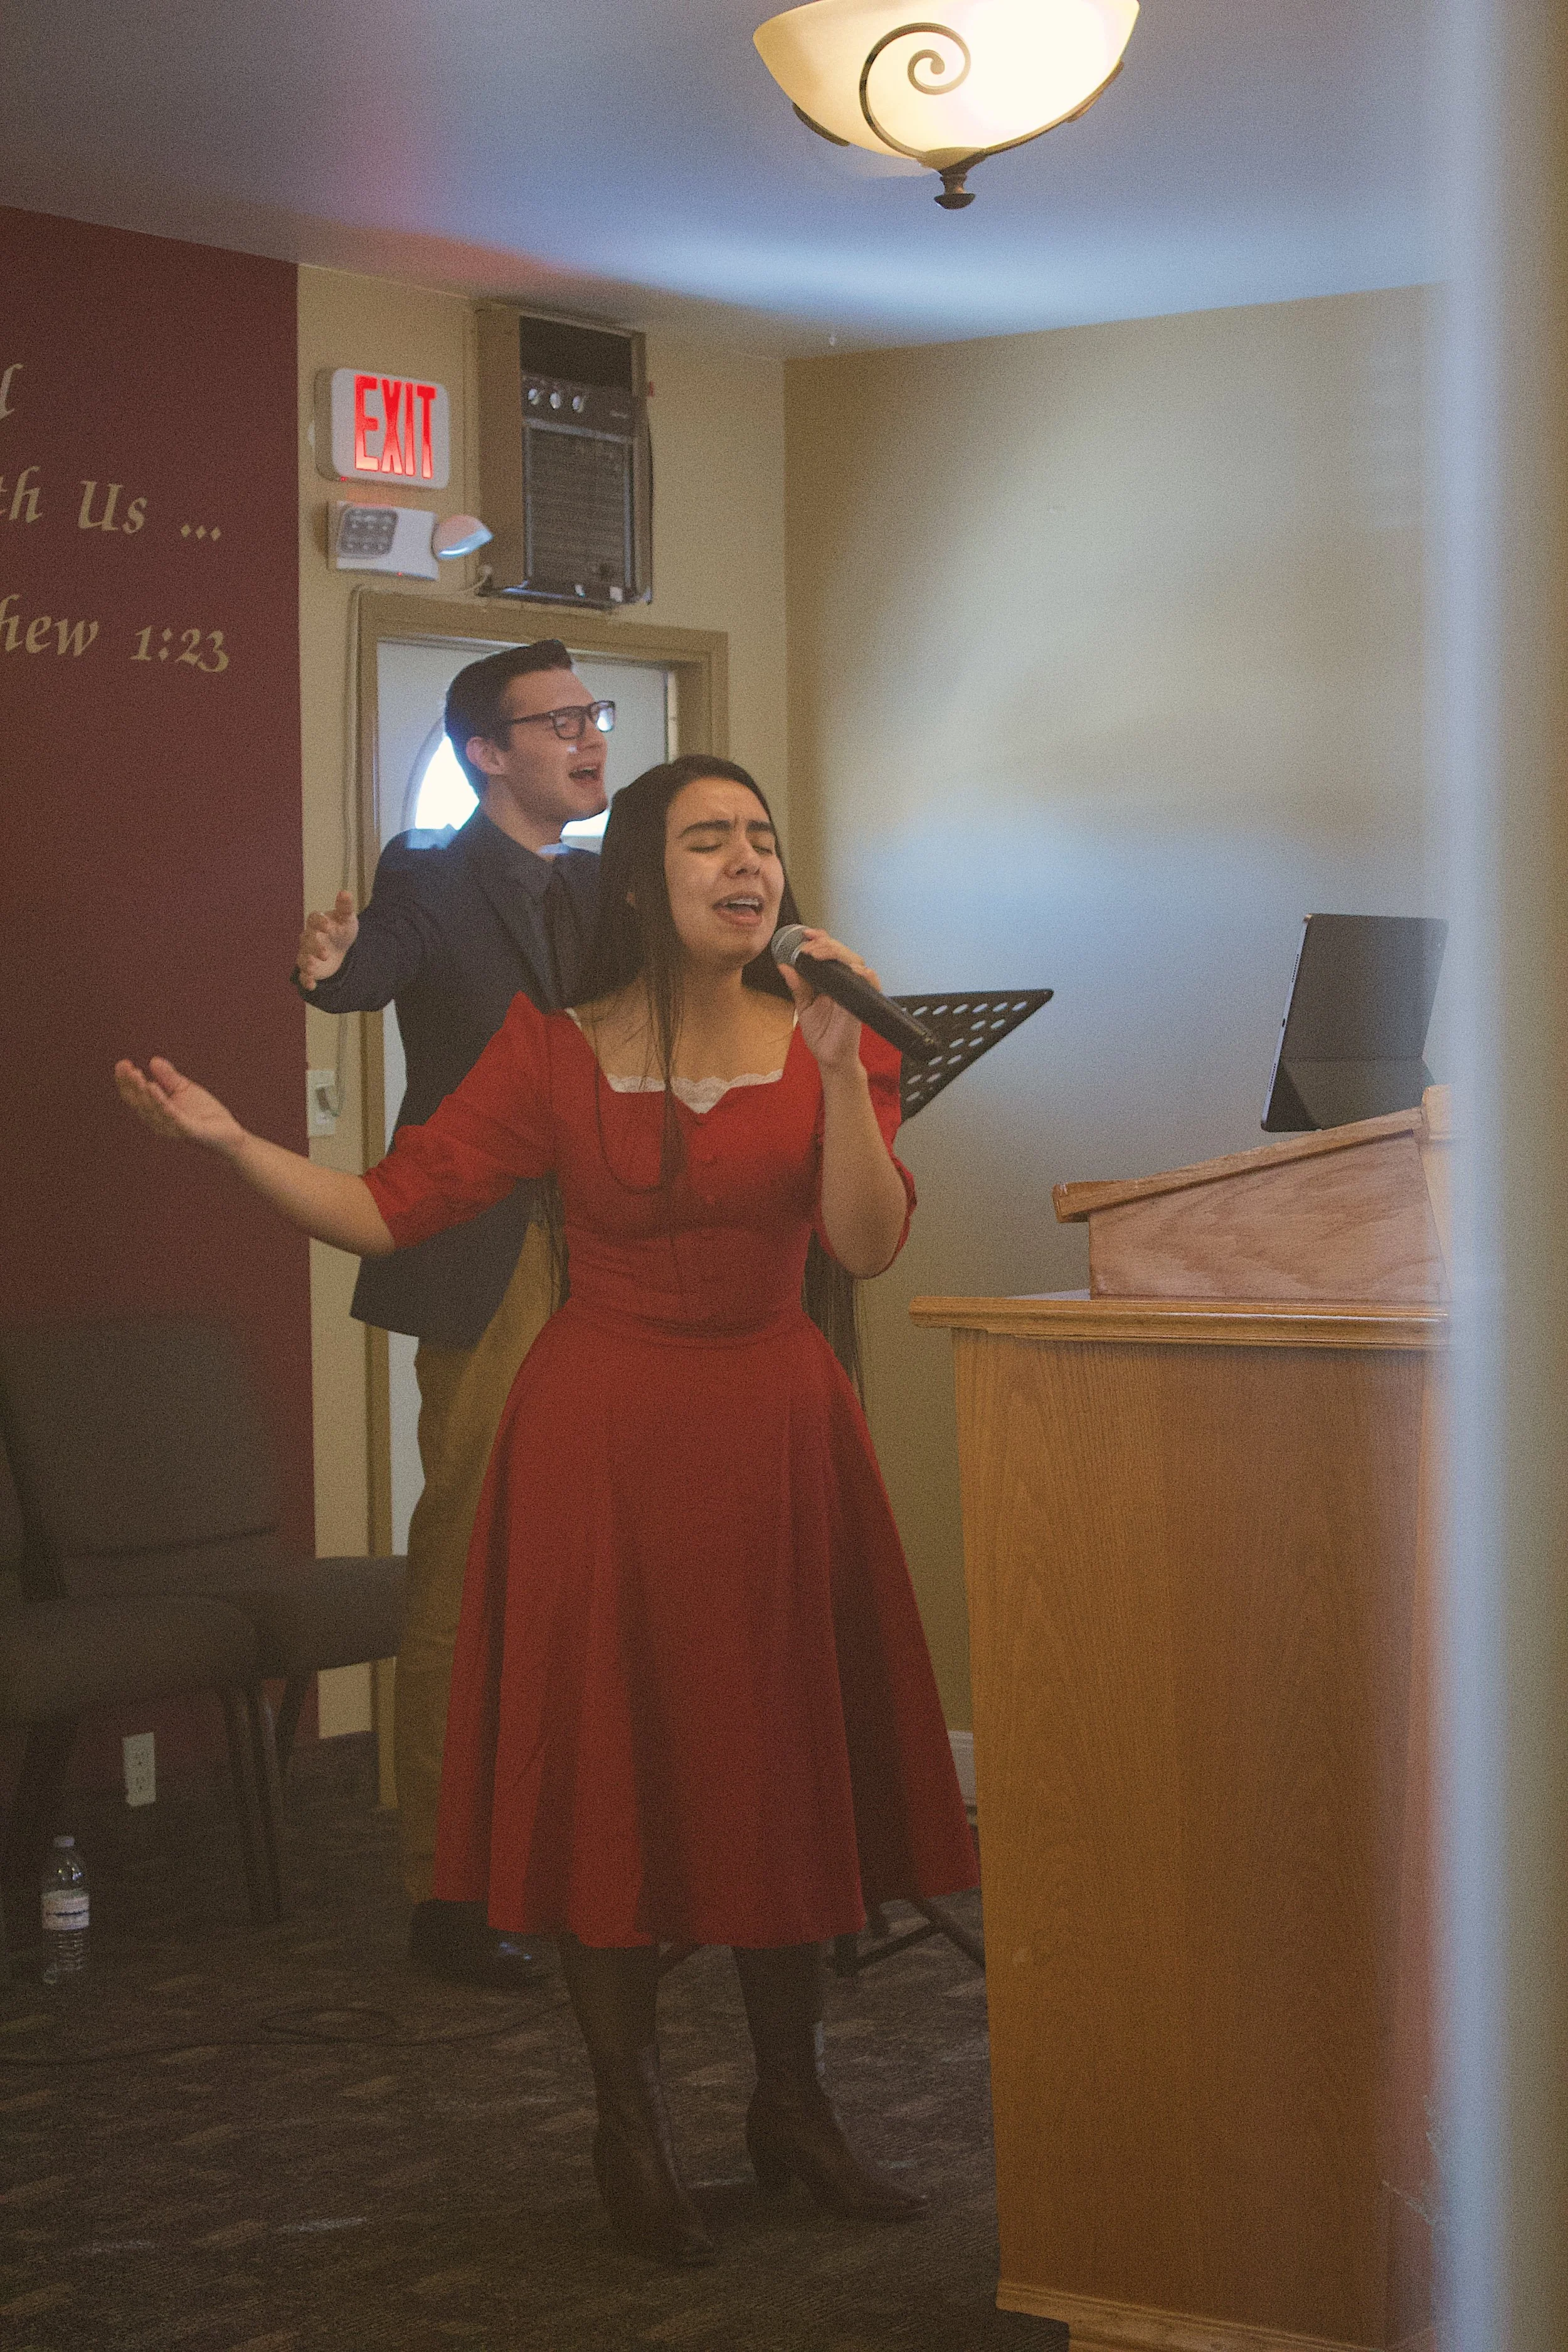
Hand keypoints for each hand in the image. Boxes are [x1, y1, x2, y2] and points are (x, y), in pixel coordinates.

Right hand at [114, 1056, 245, 1158]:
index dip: (126, 1081)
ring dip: (143, 1092)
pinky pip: (172, 1116)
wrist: (229, 1132)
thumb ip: (169, 1077)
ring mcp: (172, 1128)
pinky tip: (154, 1088)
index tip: (122, 1063)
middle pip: (139, 1103)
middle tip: (126, 1066)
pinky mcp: (188, 1131)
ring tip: (137, 1075)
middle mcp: (159, 1122)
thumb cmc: (203, 1112)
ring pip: (152, 1110)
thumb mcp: (184, 1089)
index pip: (135, 1097)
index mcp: (155, 1112)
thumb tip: (154, 1060)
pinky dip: (161, 1103)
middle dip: (131, 1084)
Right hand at [296, 891, 357, 988]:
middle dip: (314, 947)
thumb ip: (345, 907)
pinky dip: (306, 980)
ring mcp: (307, 953)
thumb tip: (345, 892)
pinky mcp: (310, 969)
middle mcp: (308, 937)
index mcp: (317, 922)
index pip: (313, 919)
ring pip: (302, 958)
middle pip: (307, 940)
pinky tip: (312, 985)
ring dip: (306, 963)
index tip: (329, 927)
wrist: (342, 947)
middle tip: (325, 954)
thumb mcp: (347, 919)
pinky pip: (304, 975)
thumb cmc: (341, 929)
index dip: (319, 922)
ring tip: (313, 968)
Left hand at [776, 928, 879, 1075]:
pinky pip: (872, 985)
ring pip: (857, 962)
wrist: (830, 1057)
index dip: (821, 939)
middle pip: (843, 952)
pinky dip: (866, 976)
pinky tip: (855, 971)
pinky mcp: (863, 1003)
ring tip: (819, 954)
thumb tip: (784, 966)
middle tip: (808, 947)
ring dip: (838, 954)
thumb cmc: (821, 1032)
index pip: (831, 951)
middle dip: (826, 944)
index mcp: (832, 979)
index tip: (805, 934)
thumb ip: (798, 986)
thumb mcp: (804, 1006)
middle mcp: (846, 982)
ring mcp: (856, 991)